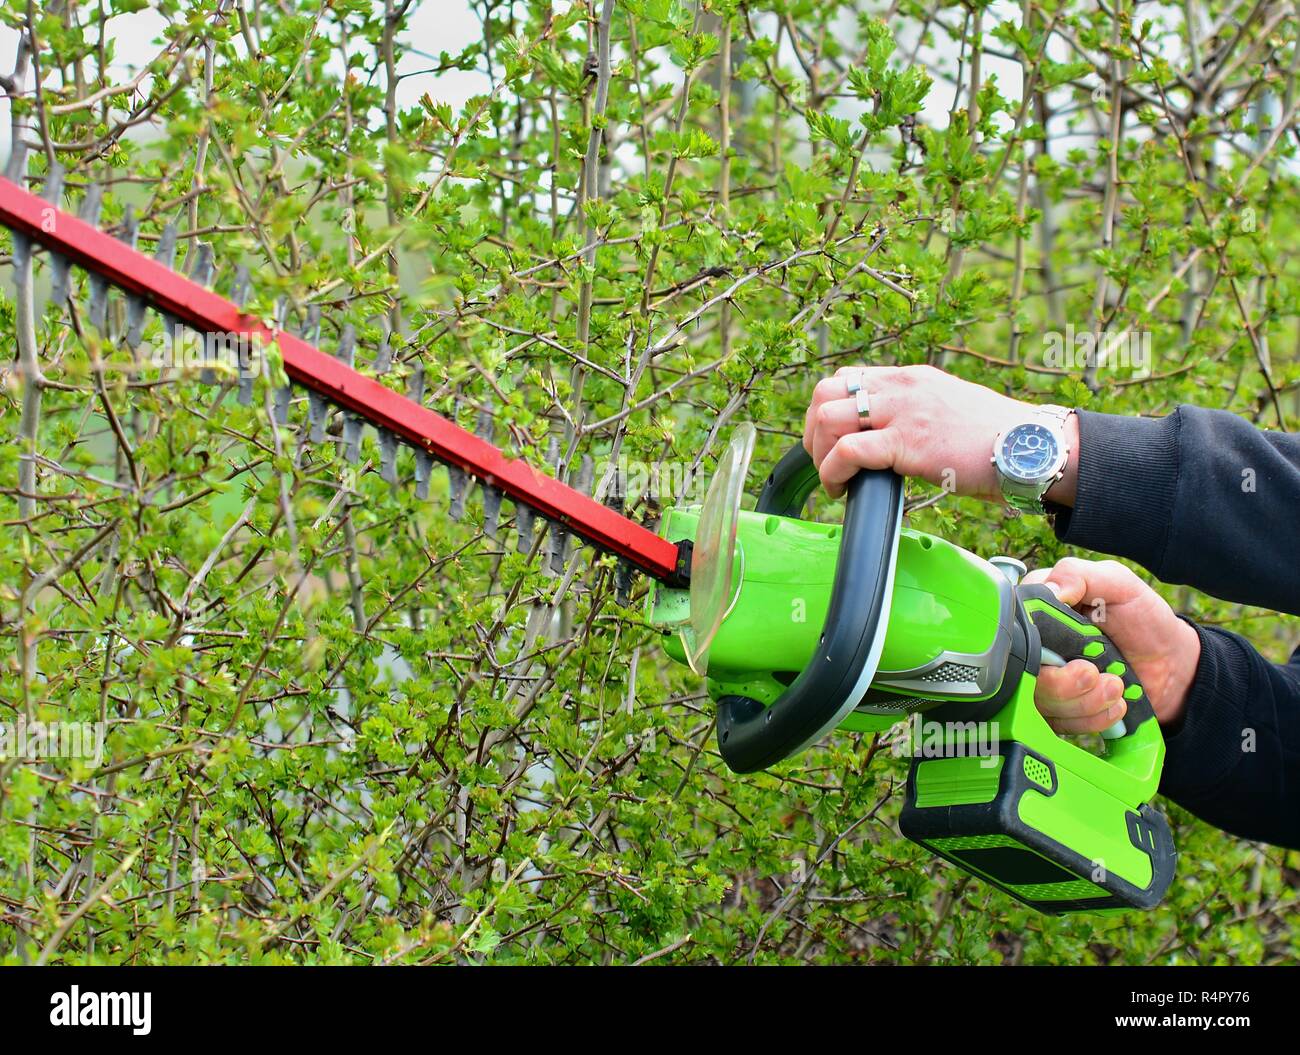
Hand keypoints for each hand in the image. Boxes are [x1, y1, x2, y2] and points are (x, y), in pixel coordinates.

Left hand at [803, 365, 1078, 503]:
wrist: (1032, 447)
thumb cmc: (996, 440)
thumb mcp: (946, 412)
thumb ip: (912, 417)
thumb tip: (884, 442)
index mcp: (909, 378)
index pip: (845, 378)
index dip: (825, 411)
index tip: (829, 443)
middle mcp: (901, 387)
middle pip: (824, 392)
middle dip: (813, 431)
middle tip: (824, 462)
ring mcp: (903, 411)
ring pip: (828, 417)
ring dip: (820, 454)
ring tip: (835, 480)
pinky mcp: (908, 442)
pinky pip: (848, 451)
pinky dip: (832, 473)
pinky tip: (842, 490)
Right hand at [1023, 557, 1200, 732]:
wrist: (1172, 664)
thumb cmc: (1144, 619)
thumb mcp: (1118, 583)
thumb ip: (1079, 575)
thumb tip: (1047, 590)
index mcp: (1039, 609)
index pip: (1012, 627)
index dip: (1035, 643)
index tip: (1069, 647)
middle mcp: (1036, 644)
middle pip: (1022, 673)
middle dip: (1063, 683)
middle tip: (1095, 674)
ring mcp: (1045, 679)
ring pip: (1041, 703)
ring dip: (1084, 702)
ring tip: (1116, 686)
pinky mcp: (1059, 709)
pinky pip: (1060, 725)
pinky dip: (1092, 719)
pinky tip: (1114, 705)